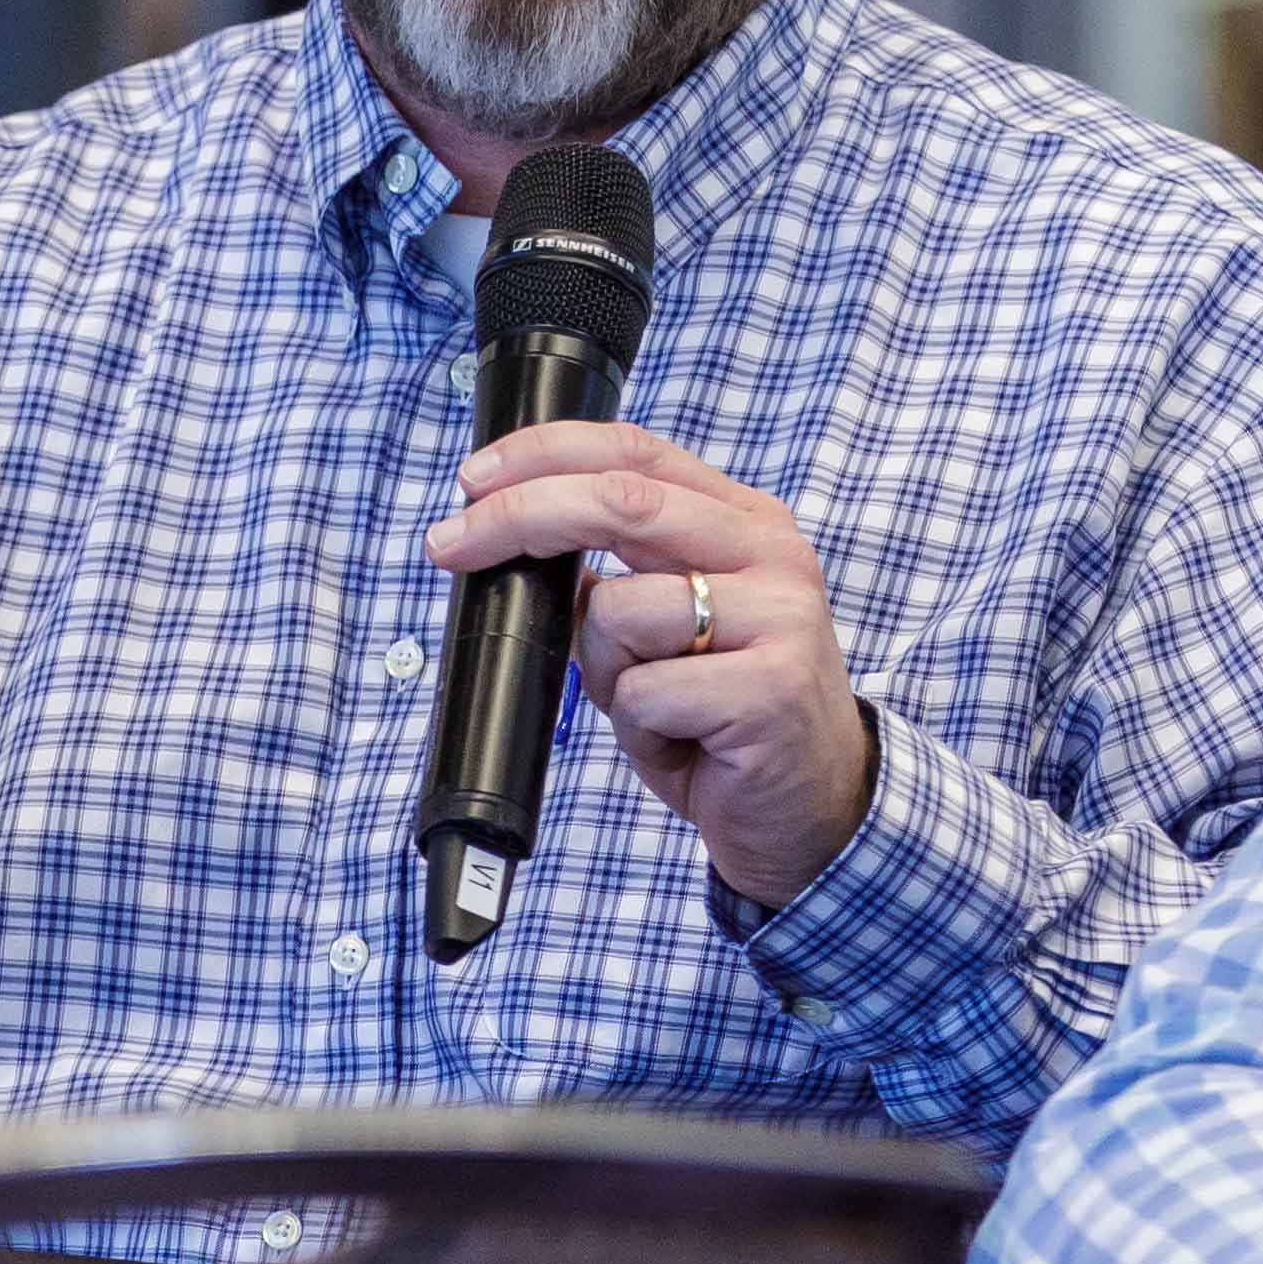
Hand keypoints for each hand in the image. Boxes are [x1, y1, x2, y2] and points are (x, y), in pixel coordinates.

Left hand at [426, 423, 875, 909]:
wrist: (813, 810)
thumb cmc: (725, 716)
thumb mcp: (671, 627)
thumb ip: (620, 575)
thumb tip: (518, 539)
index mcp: (745, 522)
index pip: (636, 453)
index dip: (543, 455)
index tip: (472, 481)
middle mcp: (772, 554)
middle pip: (620, 501)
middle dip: (519, 516)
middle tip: (449, 544)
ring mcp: (781, 618)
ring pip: (619, 610)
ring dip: (606, 672)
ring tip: (658, 708)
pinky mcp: (772, 689)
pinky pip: (646, 692)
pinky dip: (640, 727)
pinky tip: (686, 743)